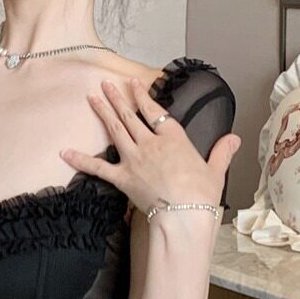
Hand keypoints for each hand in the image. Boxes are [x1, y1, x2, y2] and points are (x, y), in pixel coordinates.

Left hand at [59, 76, 240, 216]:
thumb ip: (222, 152)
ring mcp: (133, 159)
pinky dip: (80, 159)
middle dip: (117, 98)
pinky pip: (97, 167)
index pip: (155, 111)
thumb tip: (234, 139)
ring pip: (114, 130)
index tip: (133, 83)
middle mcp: (150, 143)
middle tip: (105, 83)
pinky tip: (64, 151)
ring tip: (92, 97)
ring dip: (102, 112)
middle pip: (130, 116)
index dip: (143, 96)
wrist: (184, 215)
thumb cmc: (201, 195)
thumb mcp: (215, 170)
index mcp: (173, 138)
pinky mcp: (121, 177)